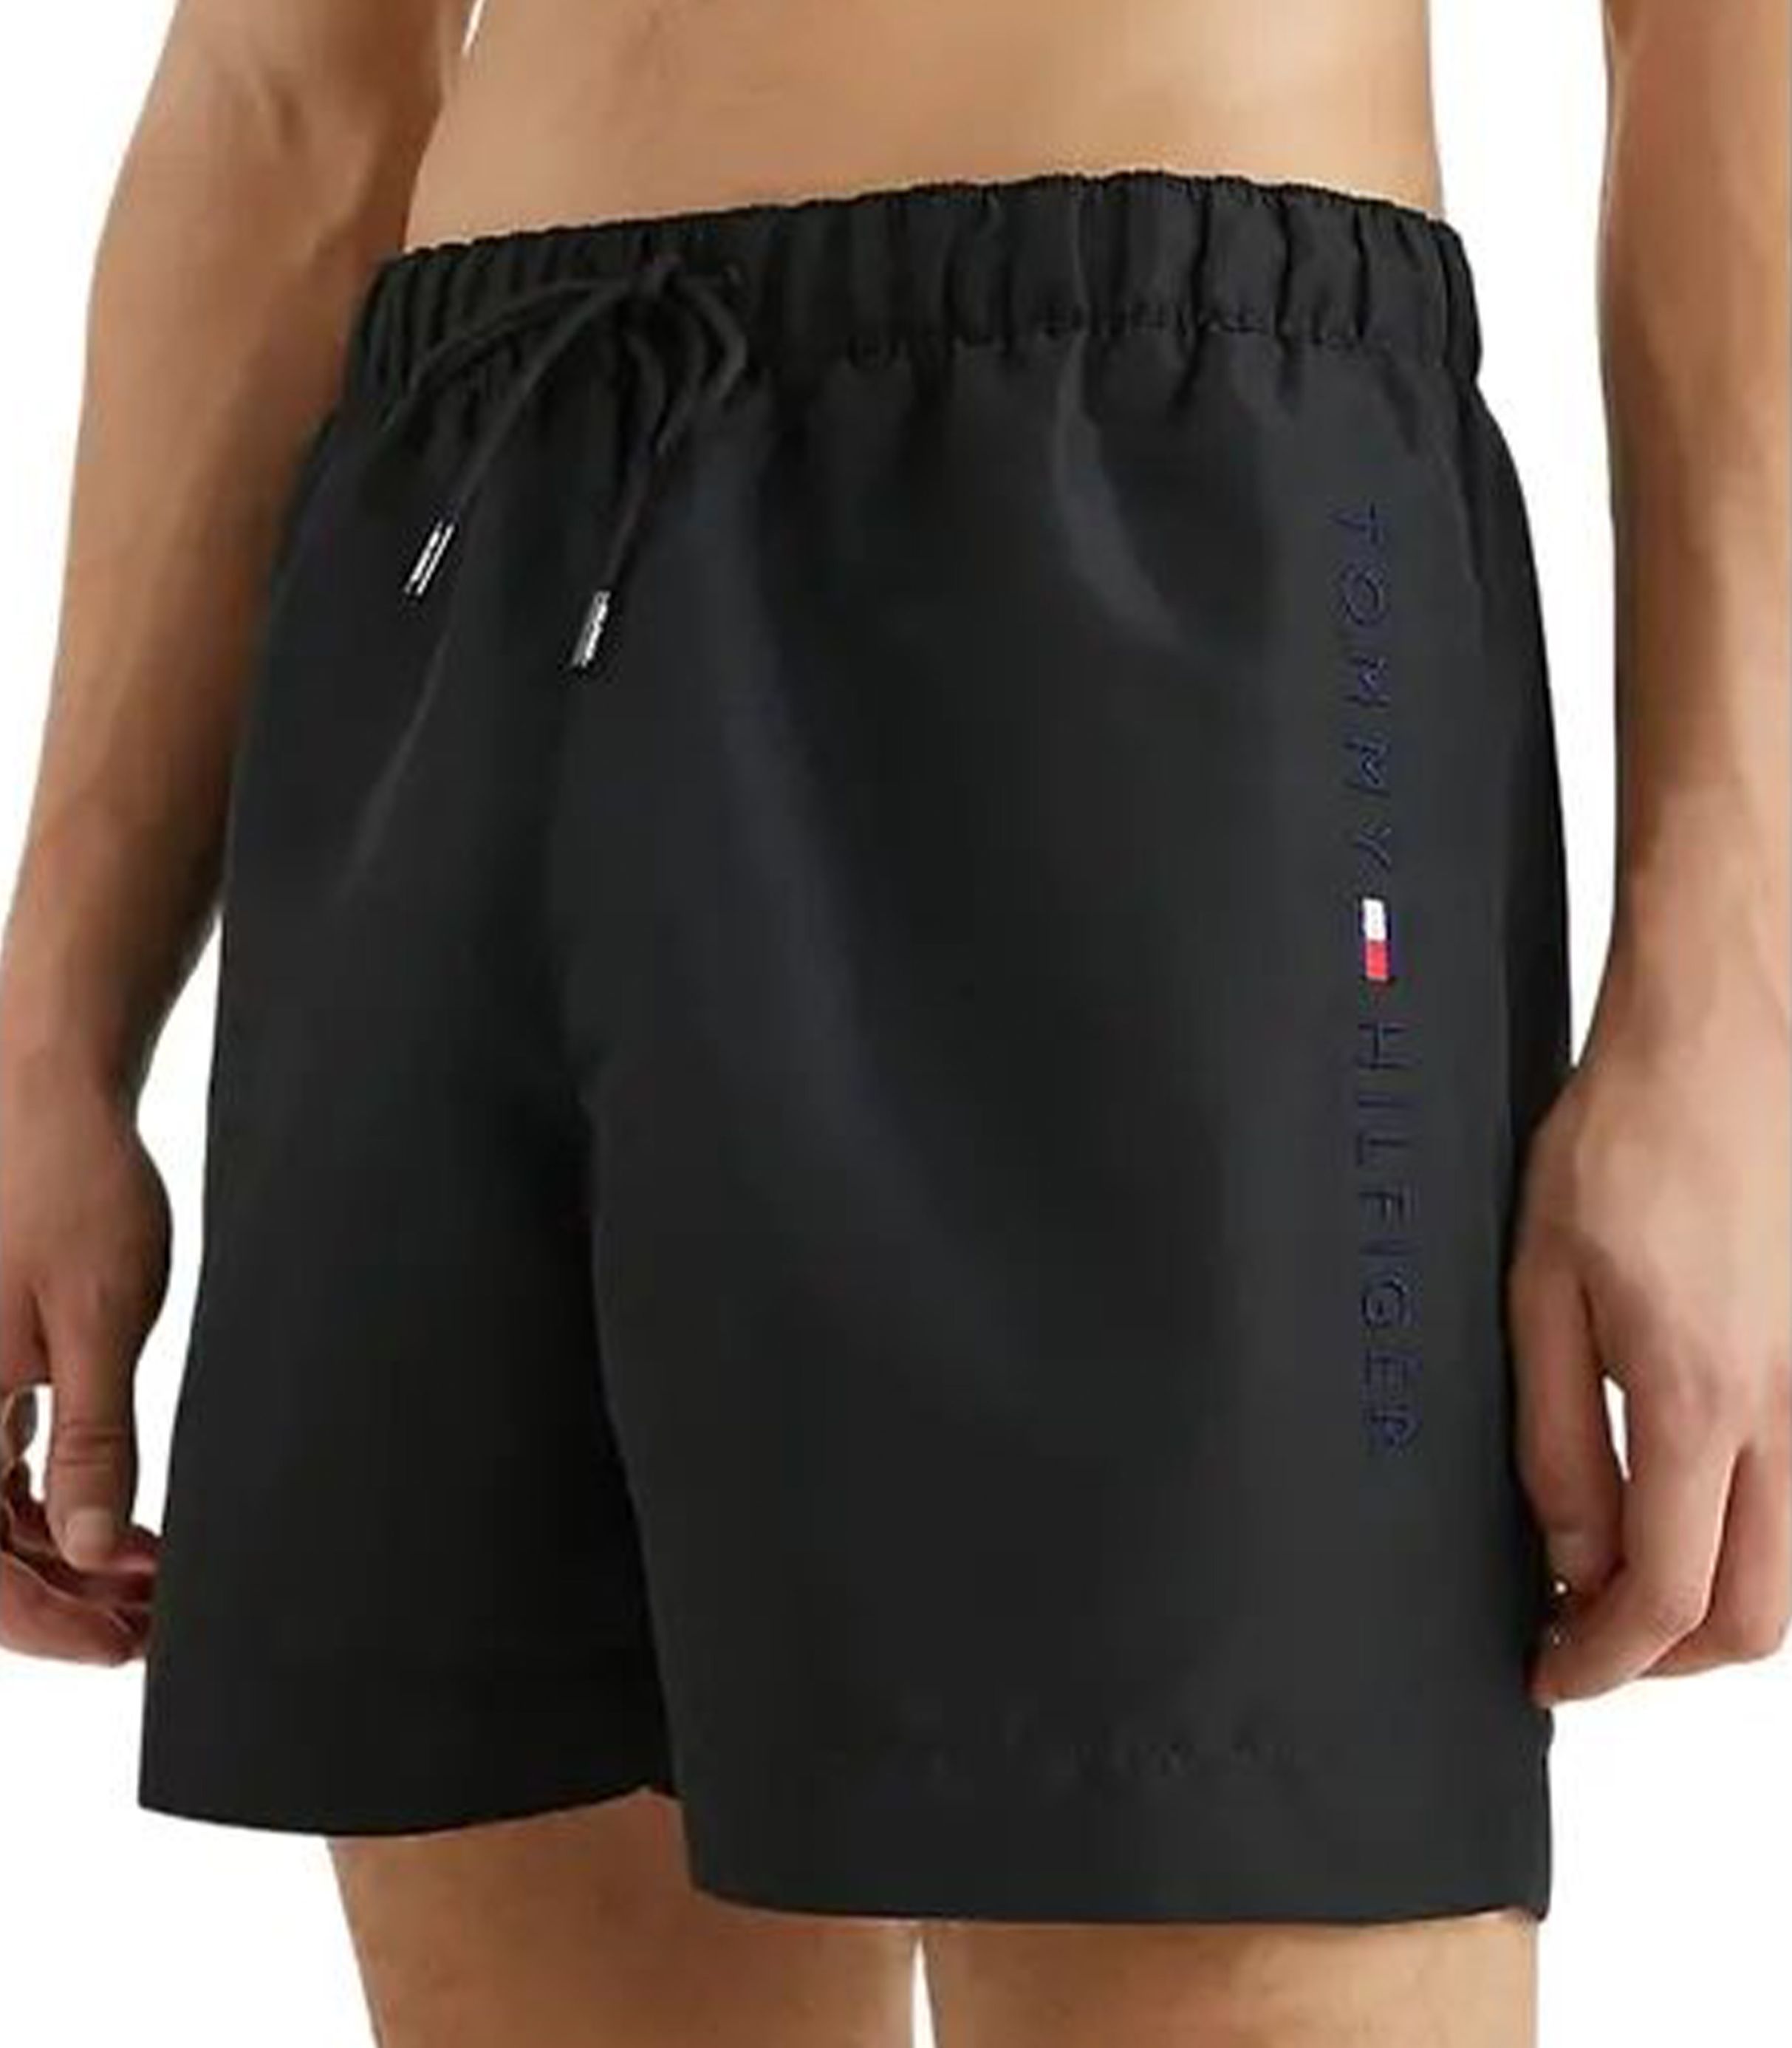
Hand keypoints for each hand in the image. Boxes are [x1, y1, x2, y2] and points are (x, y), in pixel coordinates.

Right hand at [1, 1070, 167, 1662]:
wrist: (47, 1096)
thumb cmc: (71, 1190)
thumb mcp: (95, 1321)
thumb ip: (92, 1438)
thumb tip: (86, 1547)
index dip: (44, 1623)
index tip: (122, 1647)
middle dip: (60, 1600)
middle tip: (152, 1623)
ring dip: (62, 1557)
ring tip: (151, 1580)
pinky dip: (54, 1504)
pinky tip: (119, 1525)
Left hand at [1510, 982, 1790, 1702]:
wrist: (1717, 1047)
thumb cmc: (1624, 1144)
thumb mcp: (1539, 1291)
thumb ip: (1555, 1439)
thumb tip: (1570, 1555)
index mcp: (1698, 1397)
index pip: (1667, 1594)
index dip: (1601, 1661)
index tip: (1551, 1671)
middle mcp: (1782, 1409)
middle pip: (1756, 1614)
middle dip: (1665, 1658)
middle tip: (1581, 1640)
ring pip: (1791, 1563)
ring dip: (1709, 1601)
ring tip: (1614, 1577)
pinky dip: (1743, 1535)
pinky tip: (1674, 1501)